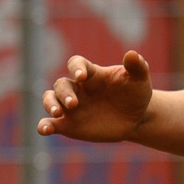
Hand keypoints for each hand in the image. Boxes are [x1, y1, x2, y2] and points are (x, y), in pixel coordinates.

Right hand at [37, 51, 152, 142]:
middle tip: (74, 104)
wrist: (137, 117)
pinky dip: (44, 126)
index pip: (76, 64)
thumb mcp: (140, 80)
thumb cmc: (136, 93)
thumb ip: (137, 66)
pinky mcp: (69, 124)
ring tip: (58, 113)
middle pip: (61, 85)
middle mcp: (77, 89)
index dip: (76, 67)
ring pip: (50, 100)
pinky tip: (44, 130)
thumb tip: (132, 53)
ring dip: (50, 104)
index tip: (82, 76)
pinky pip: (50, 124)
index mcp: (92, 74)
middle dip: (63, 93)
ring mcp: (71, 107)